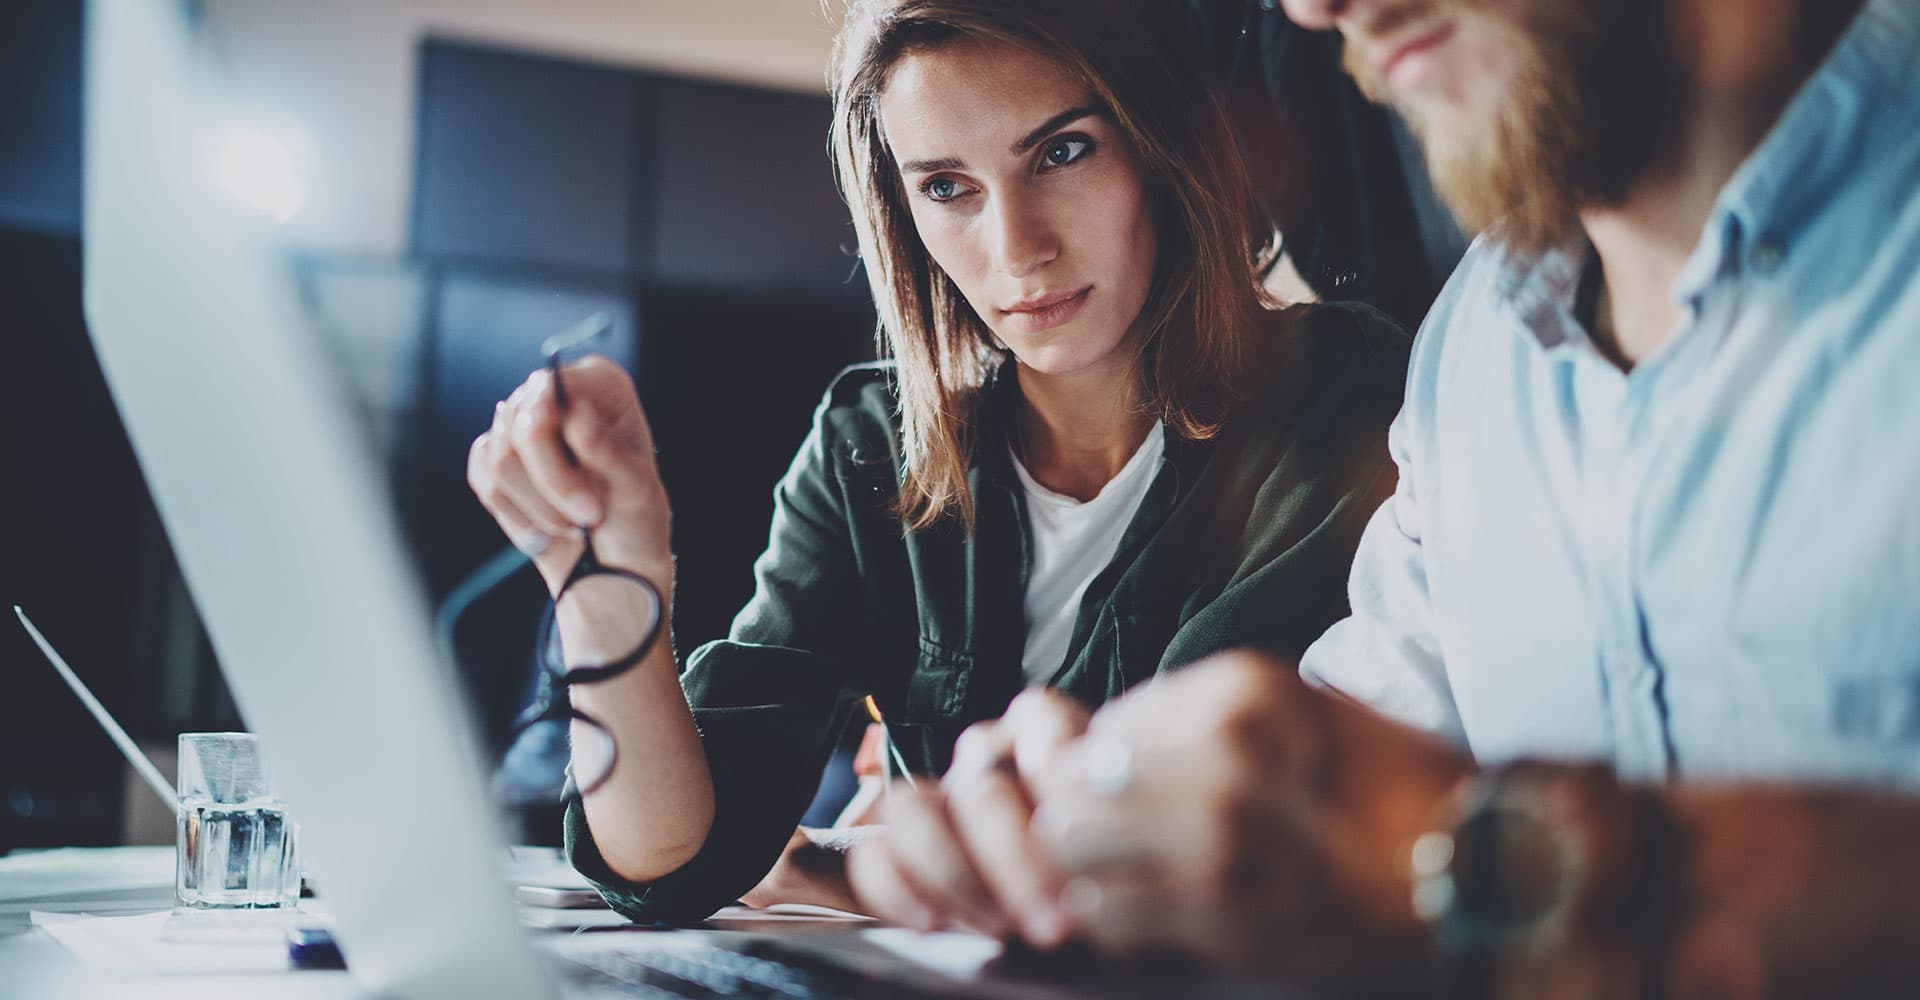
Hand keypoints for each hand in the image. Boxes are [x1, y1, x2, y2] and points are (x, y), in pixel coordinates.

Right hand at [466, 356, 672, 592]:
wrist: (613, 564)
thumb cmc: (634, 520)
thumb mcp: (635, 488)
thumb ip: (607, 451)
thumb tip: (577, 414)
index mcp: (600, 384)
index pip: (551, 385)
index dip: (550, 423)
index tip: (573, 462)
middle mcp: (556, 395)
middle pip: (520, 425)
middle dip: (553, 482)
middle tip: (588, 514)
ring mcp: (522, 426)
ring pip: (500, 458)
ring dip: (539, 505)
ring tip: (575, 523)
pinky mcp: (497, 458)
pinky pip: (484, 478)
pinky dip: (517, 513)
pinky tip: (547, 529)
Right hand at [846, 689, 1090, 942]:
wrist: (1057, 917)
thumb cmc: (1099, 878)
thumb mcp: (1119, 851)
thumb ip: (1111, 837)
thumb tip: (1106, 870)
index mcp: (1044, 745)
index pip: (1037, 717)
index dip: (1052, 751)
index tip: (1074, 808)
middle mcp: (985, 765)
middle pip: (981, 783)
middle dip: (1014, 857)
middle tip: (1055, 918)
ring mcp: (937, 803)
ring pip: (915, 807)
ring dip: (954, 873)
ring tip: (999, 928)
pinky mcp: (893, 849)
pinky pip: (873, 854)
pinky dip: (896, 888)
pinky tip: (931, 924)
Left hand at [1028, 651, 1471, 982]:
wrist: (1483, 871)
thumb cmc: (1394, 793)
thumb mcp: (1302, 714)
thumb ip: (1197, 721)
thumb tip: (1083, 737)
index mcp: (1241, 689)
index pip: (1104, 725)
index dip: (1095, 770)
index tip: (1115, 800)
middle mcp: (1222, 746)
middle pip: (1072, 784)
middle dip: (1079, 822)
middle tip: (1112, 851)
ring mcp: (1220, 827)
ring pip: (1073, 847)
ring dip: (1089, 874)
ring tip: (1132, 885)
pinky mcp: (1225, 907)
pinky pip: (1111, 913)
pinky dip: (1119, 923)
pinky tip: (1160, 921)